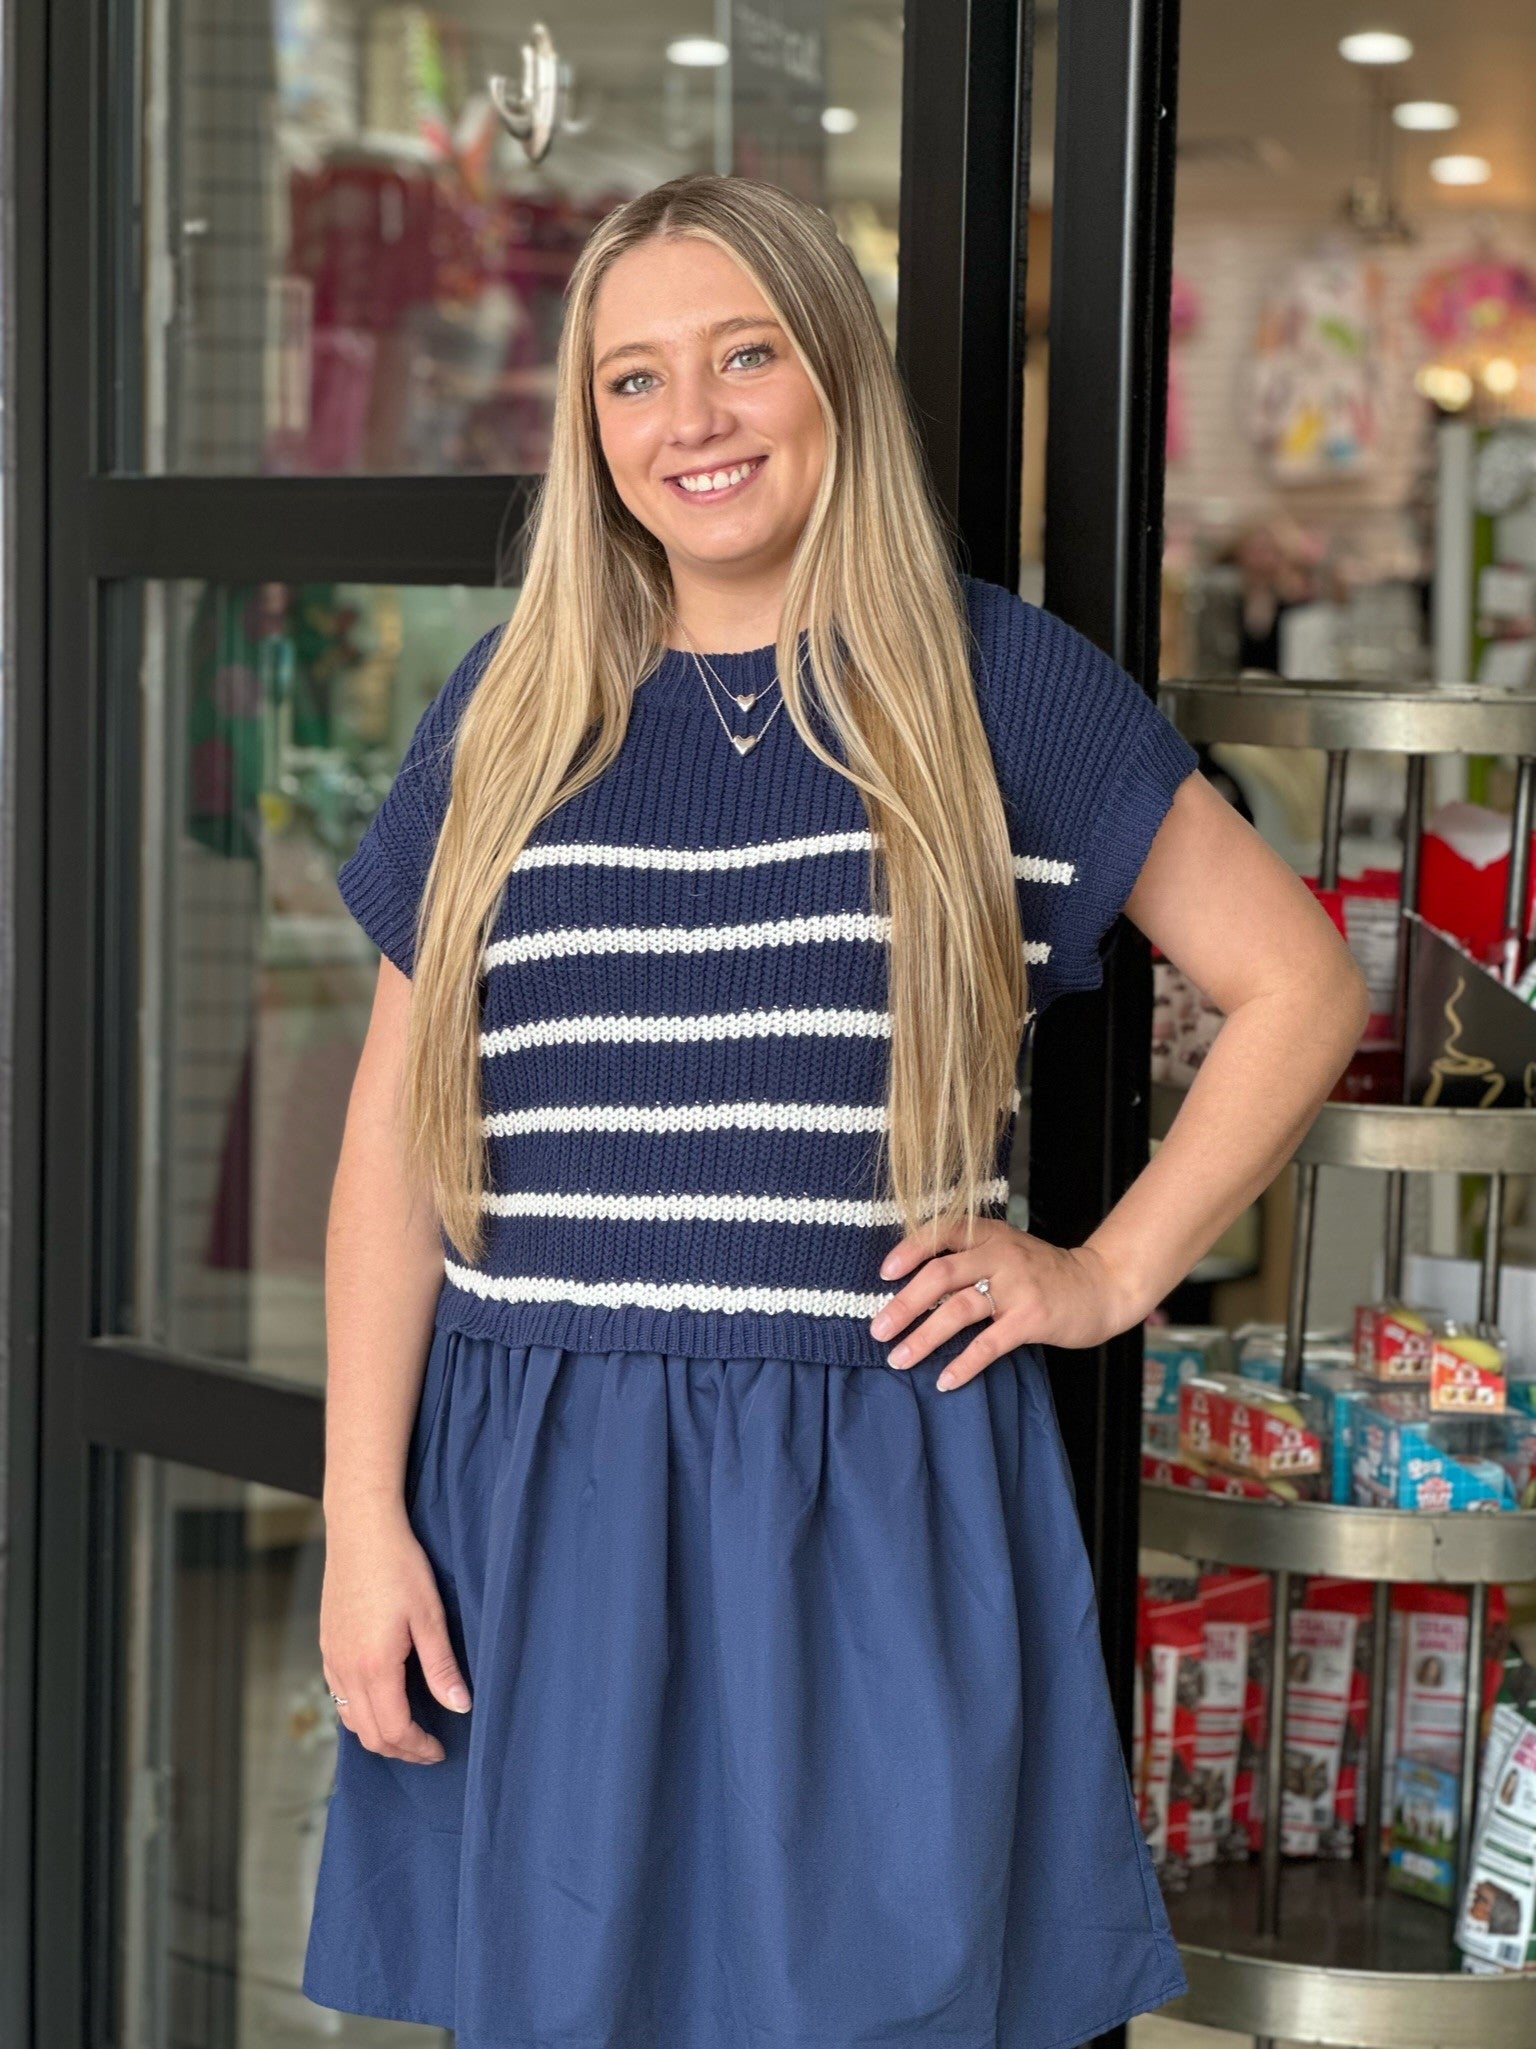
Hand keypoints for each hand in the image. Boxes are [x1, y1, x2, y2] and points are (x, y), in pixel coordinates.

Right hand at [319, 1506, 471, 1760]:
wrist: (360, 1529)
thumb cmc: (399, 1566)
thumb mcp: (430, 1616)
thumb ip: (441, 1667)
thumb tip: (461, 1707)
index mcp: (374, 1667)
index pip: (394, 1729)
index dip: (418, 1748)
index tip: (440, 1750)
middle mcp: (345, 1669)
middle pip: (368, 1734)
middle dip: (400, 1749)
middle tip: (428, 1748)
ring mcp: (331, 1658)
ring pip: (349, 1718)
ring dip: (378, 1733)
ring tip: (409, 1728)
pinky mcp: (326, 1645)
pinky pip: (339, 1695)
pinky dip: (360, 1711)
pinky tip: (383, 1699)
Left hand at [868, 1217, 1134, 1389]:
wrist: (1100, 1286)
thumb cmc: (1042, 1272)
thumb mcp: (1006, 1250)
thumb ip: (969, 1257)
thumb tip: (911, 1282)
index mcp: (990, 1234)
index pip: (942, 1232)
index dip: (910, 1250)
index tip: (883, 1273)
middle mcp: (1002, 1255)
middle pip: (941, 1274)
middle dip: (904, 1304)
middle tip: (877, 1329)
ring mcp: (1019, 1287)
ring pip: (959, 1310)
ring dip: (923, 1337)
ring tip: (898, 1358)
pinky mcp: (1033, 1318)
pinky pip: (990, 1344)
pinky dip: (964, 1364)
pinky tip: (944, 1380)